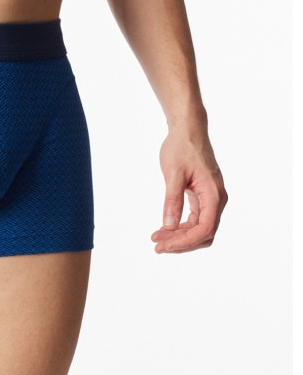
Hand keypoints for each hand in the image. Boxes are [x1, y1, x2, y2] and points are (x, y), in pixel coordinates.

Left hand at [151, 127, 226, 253]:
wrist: (188, 128)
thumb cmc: (182, 146)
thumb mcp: (173, 172)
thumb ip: (172, 199)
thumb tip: (168, 225)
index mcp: (214, 195)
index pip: (204, 229)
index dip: (184, 242)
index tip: (164, 246)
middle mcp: (217, 200)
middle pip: (204, 233)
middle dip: (181, 243)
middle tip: (157, 245)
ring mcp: (211, 198)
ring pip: (200, 228)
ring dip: (180, 236)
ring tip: (158, 238)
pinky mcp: (203, 195)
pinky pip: (196, 218)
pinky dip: (182, 226)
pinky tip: (166, 227)